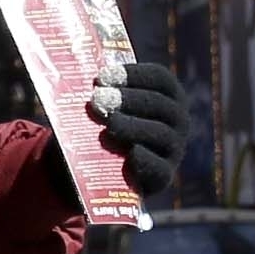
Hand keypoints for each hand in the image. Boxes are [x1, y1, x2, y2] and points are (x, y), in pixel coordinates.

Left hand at [86, 54, 193, 192]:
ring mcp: (173, 149)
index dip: (133, 75)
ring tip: (108, 124)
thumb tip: (77, 78)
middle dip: (128, 99)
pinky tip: (132, 153)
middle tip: (98, 100)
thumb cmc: (105, 127)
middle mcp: (177, 120)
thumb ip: (99, 92)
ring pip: (160, 134)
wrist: (107, 172)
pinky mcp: (163, 177)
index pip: (159, 78)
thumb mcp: (105, 107)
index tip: (103, 77)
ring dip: (133, 126)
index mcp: (167, 95)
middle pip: (159, 104)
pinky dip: (147, 160)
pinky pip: (160, 168)